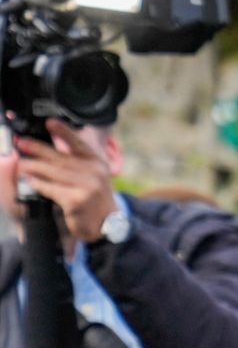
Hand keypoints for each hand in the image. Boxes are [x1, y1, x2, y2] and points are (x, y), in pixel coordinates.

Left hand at [14, 121, 117, 241]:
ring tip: (20, 163)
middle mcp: (94, 172)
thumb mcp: (92, 176)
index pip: (78, 143)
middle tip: (22, 143)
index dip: (63, 131)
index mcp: (97, 162)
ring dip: (32, 167)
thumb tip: (48, 149)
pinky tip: (30, 180)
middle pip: (59, 157)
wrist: (106, 225)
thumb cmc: (93, 198)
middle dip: (38, 149)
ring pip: (52, 172)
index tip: (50, 122)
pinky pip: (51, 189)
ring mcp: (87, 186)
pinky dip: (38, 184)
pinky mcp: (76, 200)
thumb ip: (75, 162)